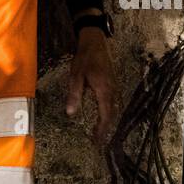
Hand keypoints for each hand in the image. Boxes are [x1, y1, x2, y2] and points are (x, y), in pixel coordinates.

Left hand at [66, 27, 115, 146]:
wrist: (95, 43)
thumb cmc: (85, 58)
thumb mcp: (76, 76)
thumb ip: (74, 94)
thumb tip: (70, 112)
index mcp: (104, 90)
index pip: (105, 115)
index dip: (102, 129)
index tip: (97, 141)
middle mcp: (111, 90)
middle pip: (111, 115)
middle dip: (105, 129)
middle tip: (98, 141)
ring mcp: (113, 87)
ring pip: (112, 109)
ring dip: (106, 122)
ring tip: (99, 132)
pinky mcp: (111, 84)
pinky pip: (111, 103)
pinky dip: (107, 113)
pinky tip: (101, 116)